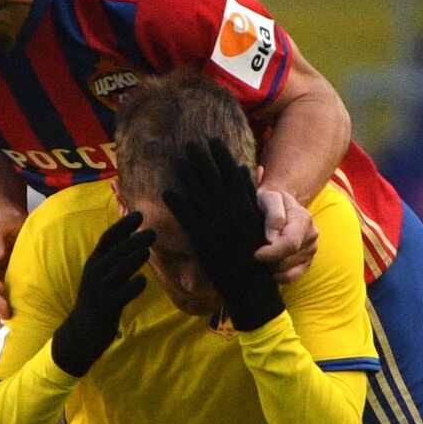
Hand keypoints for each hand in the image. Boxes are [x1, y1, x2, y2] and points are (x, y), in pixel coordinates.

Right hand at [51, 212, 154, 376]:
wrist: (81, 332)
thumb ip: (115, 260)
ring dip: (133, 259)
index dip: (123, 225)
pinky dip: (133, 286)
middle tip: (152, 232)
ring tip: (147, 251)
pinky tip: (142, 281)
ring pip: (118, 270)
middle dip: (134, 240)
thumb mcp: (101, 276)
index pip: (108, 238)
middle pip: (116, 251)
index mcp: (94, 262)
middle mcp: (95, 272)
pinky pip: (122, 293)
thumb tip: (136, 241)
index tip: (139, 214)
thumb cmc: (97, 300)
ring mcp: (100, 289)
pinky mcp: (107, 306)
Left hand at [162, 139, 283, 330]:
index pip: (231, 172)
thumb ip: (249, 194)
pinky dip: (176, 202)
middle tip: (190, 143)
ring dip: (186, 174)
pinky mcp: (201, 238)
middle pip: (212, 178)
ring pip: (197, 193)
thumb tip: (244, 168)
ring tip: (178, 159)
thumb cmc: (255, 251)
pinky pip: (186, 216)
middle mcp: (230, 211)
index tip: (213, 140)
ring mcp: (215, 223)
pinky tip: (166, 191)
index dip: (221, 154)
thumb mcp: (256, 218)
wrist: (250, 284)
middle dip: (201, 158)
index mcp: (244, 205)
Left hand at [254, 189, 318, 282]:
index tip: (256, 253)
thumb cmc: (269, 201)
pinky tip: (269, 267)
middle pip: (287, 259)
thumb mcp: (268, 198)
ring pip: (287, 270)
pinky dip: (278, 276)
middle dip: (268, 260)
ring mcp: (311, 250)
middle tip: (255, 252)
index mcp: (303, 219)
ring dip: (271, 266)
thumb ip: (274, 214)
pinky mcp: (307, 262)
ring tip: (262, 255)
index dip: (271, 252)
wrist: (277, 205)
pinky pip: (292, 277)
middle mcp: (311, 235)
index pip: (290, 244)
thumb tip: (273, 239)